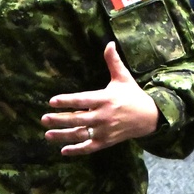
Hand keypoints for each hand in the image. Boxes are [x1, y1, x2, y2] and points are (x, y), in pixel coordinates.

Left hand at [41, 41, 158, 154]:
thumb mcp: (123, 78)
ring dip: (63, 136)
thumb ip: (113, 61)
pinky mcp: (106, 141)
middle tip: (44, 118)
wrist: (149, 118)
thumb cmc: (133, 96)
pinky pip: (89, 147)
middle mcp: (104, 116)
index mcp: (106, 99)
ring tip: (47, 134)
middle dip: (59, 119)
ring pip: (81, 134)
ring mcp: (105, 131)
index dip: (67, 101)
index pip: (83, 100)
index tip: (52, 101)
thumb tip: (109, 43)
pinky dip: (77, 150)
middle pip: (78, 119)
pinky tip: (63, 150)